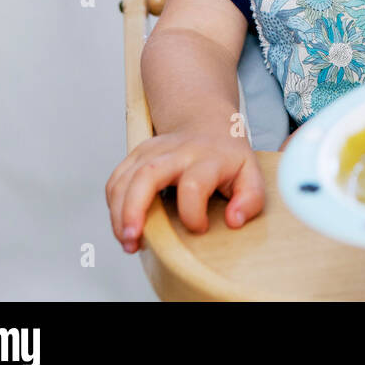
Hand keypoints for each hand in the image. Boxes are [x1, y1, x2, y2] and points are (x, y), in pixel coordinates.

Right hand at [105, 128, 265, 252]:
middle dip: (134, 210)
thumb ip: (251, 199)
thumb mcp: (251, 174)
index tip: (199, 228)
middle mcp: (177, 152)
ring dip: (118, 213)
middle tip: (133, 240)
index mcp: (208, 158)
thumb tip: (233, 221)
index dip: (193, 214)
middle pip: (147, 175)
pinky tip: (123, 225)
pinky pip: (116, 179)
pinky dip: (113, 205)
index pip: (194, 185)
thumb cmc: (228, 157)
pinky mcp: (137, 154)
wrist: (208, 123)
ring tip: (127, 241)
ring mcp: (153, 151)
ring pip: (125, 178)